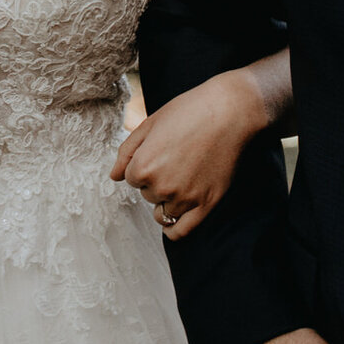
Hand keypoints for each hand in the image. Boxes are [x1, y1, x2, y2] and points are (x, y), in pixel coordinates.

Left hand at [112, 66, 270, 239]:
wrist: (229, 112)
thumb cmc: (188, 112)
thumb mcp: (149, 125)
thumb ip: (126, 153)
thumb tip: (114, 177)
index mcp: (143, 166)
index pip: (132, 179)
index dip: (144, 165)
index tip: (160, 152)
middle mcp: (161, 186)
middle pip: (147, 195)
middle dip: (156, 181)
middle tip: (176, 159)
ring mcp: (184, 198)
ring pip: (162, 212)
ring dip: (166, 200)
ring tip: (180, 179)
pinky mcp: (206, 205)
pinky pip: (182, 231)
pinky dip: (173, 230)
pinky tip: (172, 222)